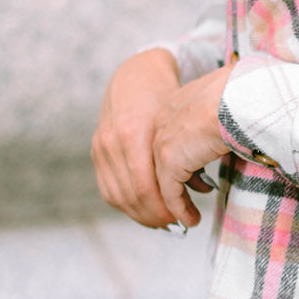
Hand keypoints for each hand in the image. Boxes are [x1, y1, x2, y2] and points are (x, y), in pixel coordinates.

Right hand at [92, 47, 183, 227]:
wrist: (136, 74)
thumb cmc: (168, 96)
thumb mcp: (182, 122)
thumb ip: (189, 154)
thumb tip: (202, 191)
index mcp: (134, 134)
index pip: (147, 188)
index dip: (166, 209)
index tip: (186, 218)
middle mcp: (112, 142)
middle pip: (132, 196)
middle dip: (157, 216)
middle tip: (178, 224)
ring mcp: (101, 147)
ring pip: (118, 197)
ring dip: (141, 214)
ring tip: (164, 221)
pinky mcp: (96, 151)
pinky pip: (108, 189)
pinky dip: (127, 204)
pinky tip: (145, 209)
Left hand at [152, 63, 232, 228]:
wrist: (237, 97)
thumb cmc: (240, 96)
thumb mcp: (223, 104)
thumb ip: (215, 120)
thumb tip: (225, 134)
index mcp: (174, 105)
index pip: (168, 140)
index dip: (178, 162)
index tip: (191, 178)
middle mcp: (162, 123)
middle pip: (158, 162)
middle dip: (171, 185)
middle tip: (186, 200)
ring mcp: (162, 143)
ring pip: (161, 182)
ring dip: (175, 203)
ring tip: (189, 216)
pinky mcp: (170, 163)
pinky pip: (171, 194)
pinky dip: (181, 210)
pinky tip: (192, 220)